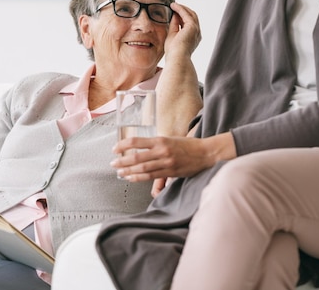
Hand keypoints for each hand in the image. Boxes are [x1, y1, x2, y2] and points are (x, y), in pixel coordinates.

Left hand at [111, 133, 234, 181]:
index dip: (123, 145)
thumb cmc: (188, 145)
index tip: (115, 149)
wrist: (206, 153)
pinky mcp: (170, 172)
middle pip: (136, 157)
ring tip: (119, 172)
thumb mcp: (171, 139)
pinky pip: (151, 176)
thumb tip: (140, 149)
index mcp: (161, 140)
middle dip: (122, 161)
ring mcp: (166, 162)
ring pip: (142, 168)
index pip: (136, 142)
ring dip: (128, 171)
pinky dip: (139, 177)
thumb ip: (157, 144)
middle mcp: (162, 151)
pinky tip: (131, 178)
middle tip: (113, 163)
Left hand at [165, 3, 200, 57]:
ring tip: (173, 5)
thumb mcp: (173, 35)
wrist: (176, 58)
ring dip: (182, 8)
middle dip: (183, 11)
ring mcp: (196, 30)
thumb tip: (174, 14)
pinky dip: (180, 9)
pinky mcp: (192, 27)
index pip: (189, 24)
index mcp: (194, 37)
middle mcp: (197, 33)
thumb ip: (175, 25)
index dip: (182, 16)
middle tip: (174, 6)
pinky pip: (186, 14)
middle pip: (192, 17)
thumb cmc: (173, 52)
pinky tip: (173, 6)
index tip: (174, 12)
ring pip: (191, 14)